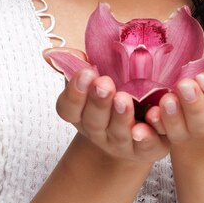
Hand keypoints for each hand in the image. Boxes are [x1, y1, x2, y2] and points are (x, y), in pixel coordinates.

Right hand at [44, 48, 169, 163]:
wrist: (141, 123)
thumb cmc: (114, 89)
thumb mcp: (96, 74)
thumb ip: (77, 61)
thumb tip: (50, 53)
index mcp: (82, 113)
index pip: (68, 108)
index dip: (74, 94)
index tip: (85, 73)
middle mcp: (99, 132)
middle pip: (93, 122)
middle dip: (98, 102)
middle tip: (105, 85)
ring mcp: (122, 143)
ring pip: (119, 135)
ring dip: (121, 118)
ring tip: (124, 100)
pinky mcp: (148, 149)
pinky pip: (148, 145)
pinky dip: (149, 134)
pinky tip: (153, 117)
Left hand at [144, 54, 203, 146]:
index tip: (203, 78)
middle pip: (203, 123)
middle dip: (193, 105)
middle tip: (184, 85)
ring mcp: (188, 131)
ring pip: (181, 131)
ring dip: (172, 117)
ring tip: (166, 99)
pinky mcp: (168, 130)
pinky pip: (160, 133)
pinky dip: (154, 126)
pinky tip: (149, 114)